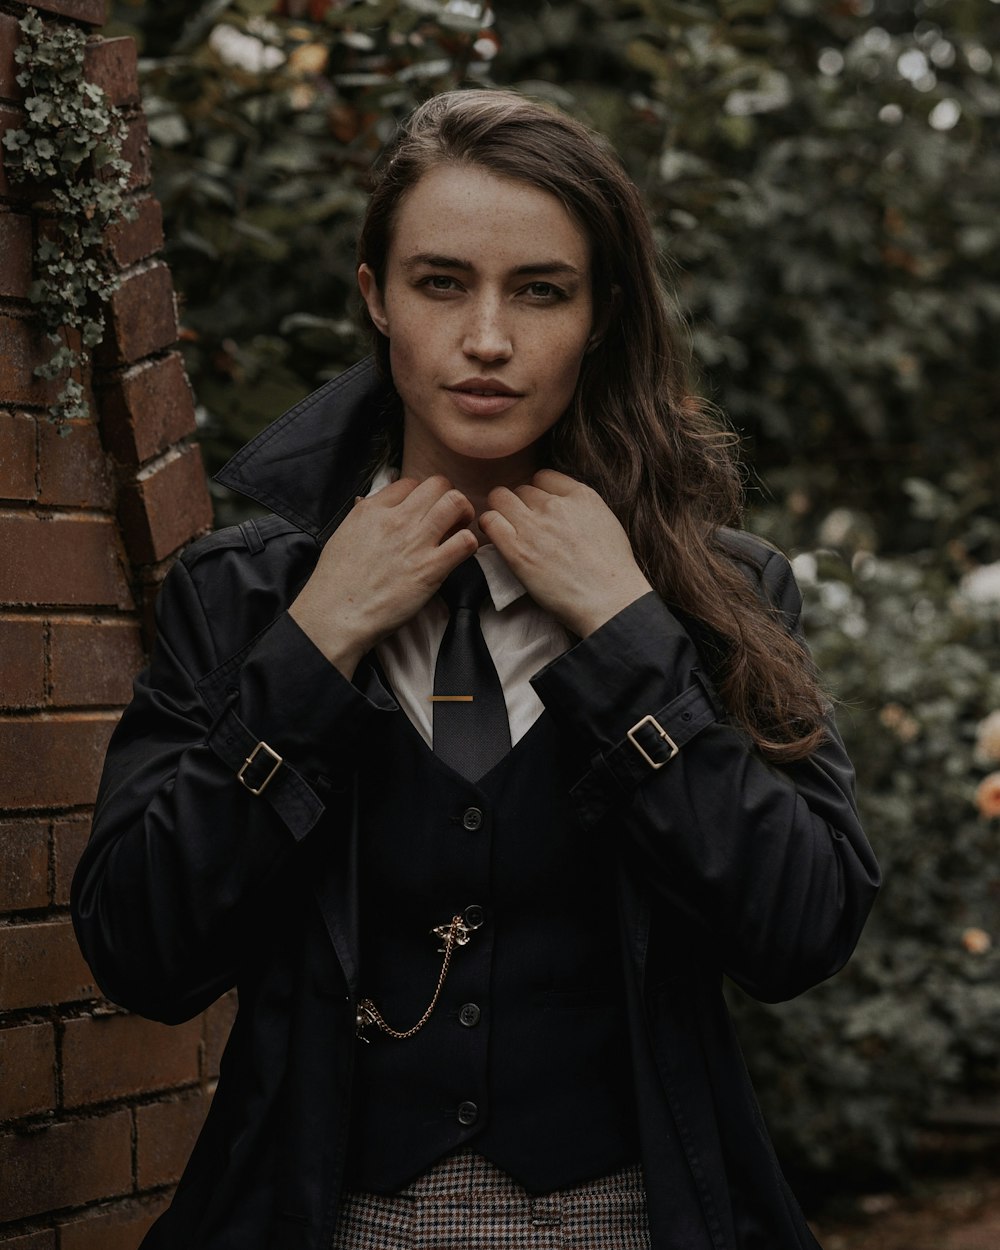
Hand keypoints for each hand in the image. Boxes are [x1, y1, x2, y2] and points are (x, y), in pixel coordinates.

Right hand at [289, 476, 476, 677]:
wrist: (336, 615)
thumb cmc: (336, 583)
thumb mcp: (343, 536)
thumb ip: (362, 516)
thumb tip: (366, 502)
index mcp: (372, 510)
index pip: (410, 483)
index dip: (421, 495)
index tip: (422, 511)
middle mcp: (396, 519)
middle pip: (438, 485)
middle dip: (448, 497)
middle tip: (448, 517)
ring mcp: (415, 542)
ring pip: (456, 503)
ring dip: (463, 514)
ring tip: (458, 529)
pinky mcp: (431, 569)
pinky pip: (466, 541)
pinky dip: (469, 544)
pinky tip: (459, 554)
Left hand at [479, 469, 652, 636]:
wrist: (610, 600)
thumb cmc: (613, 572)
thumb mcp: (606, 522)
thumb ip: (581, 508)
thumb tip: (562, 507)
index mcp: (580, 495)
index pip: (543, 477)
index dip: (538, 493)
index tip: (539, 509)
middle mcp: (555, 505)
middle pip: (521, 489)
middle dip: (520, 504)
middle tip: (523, 526)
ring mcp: (534, 526)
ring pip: (500, 498)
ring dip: (501, 512)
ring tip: (507, 530)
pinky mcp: (517, 550)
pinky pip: (489, 521)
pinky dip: (489, 526)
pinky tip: (496, 537)